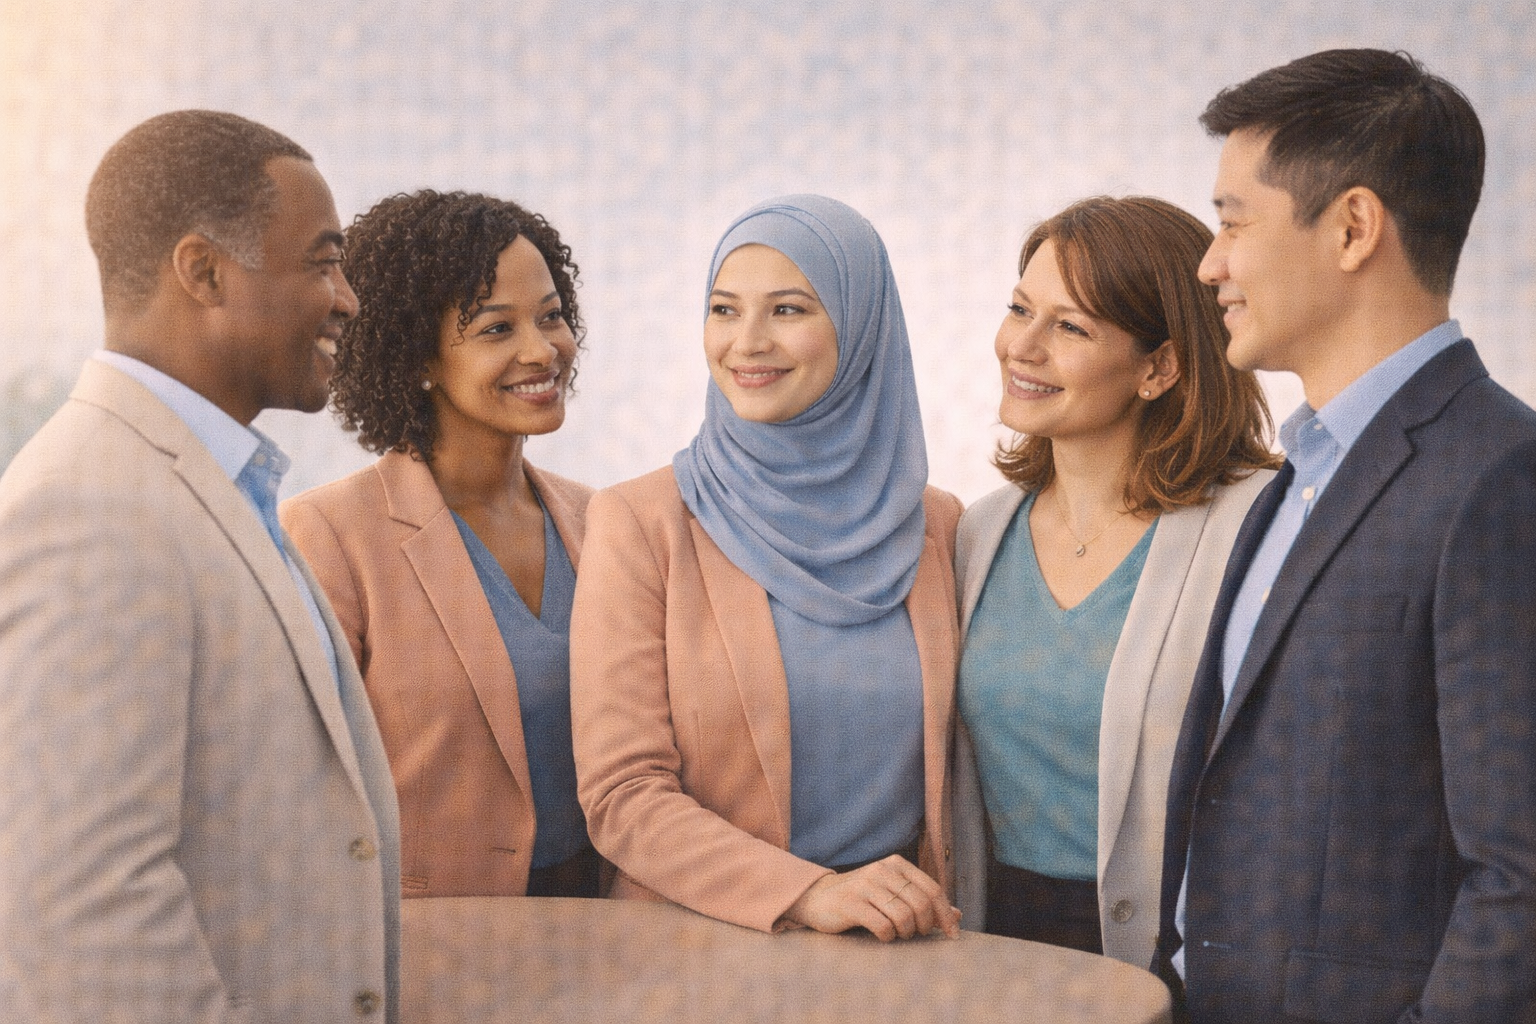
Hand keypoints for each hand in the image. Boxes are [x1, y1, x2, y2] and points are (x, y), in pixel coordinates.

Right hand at [781, 855, 960, 940]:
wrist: (817, 898)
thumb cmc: (862, 898)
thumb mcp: (893, 894)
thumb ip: (923, 902)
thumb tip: (958, 915)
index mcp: (897, 864)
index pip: (932, 889)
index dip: (945, 915)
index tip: (952, 935)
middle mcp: (882, 870)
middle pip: (921, 904)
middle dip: (924, 926)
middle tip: (915, 934)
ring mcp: (866, 885)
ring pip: (903, 916)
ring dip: (905, 933)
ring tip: (898, 934)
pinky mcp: (851, 903)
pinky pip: (882, 926)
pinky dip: (888, 936)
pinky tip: (882, 935)